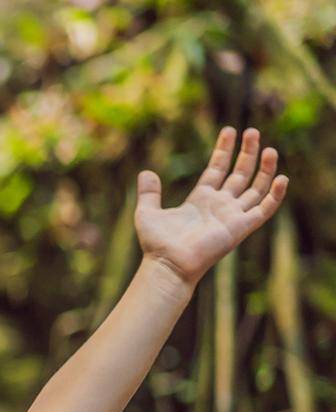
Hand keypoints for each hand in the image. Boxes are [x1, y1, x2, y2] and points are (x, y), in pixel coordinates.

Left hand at [135, 127, 288, 285]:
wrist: (167, 263)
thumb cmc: (157, 243)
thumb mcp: (148, 212)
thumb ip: (149, 192)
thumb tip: (145, 172)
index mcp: (201, 199)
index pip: (218, 168)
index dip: (224, 150)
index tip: (229, 130)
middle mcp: (220, 205)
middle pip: (240, 174)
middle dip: (247, 153)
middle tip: (252, 131)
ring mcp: (232, 215)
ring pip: (256, 188)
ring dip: (265, 170)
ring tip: (270, 149)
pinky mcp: (241, 227)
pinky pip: (264, 209)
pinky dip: (275, 195)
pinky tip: (282, 178)